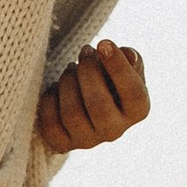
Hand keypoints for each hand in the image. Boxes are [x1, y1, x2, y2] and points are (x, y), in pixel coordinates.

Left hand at [35, 38, 151, 157]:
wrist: (87, 105)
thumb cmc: (110, 79)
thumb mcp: (126, 67)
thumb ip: (130, 59)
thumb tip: (128, 55)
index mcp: (137, 110)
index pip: (133, 93)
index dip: (118, 67)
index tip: (103, 42)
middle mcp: (115, 131)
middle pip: (99, 105)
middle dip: (88, 72)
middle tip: (85, 51)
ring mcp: (88, 141)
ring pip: (72, 114)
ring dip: (68, 82)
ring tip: (71, 68)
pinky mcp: (63, 144)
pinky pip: (50, 124)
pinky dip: (50, 100)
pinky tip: (56, 88)